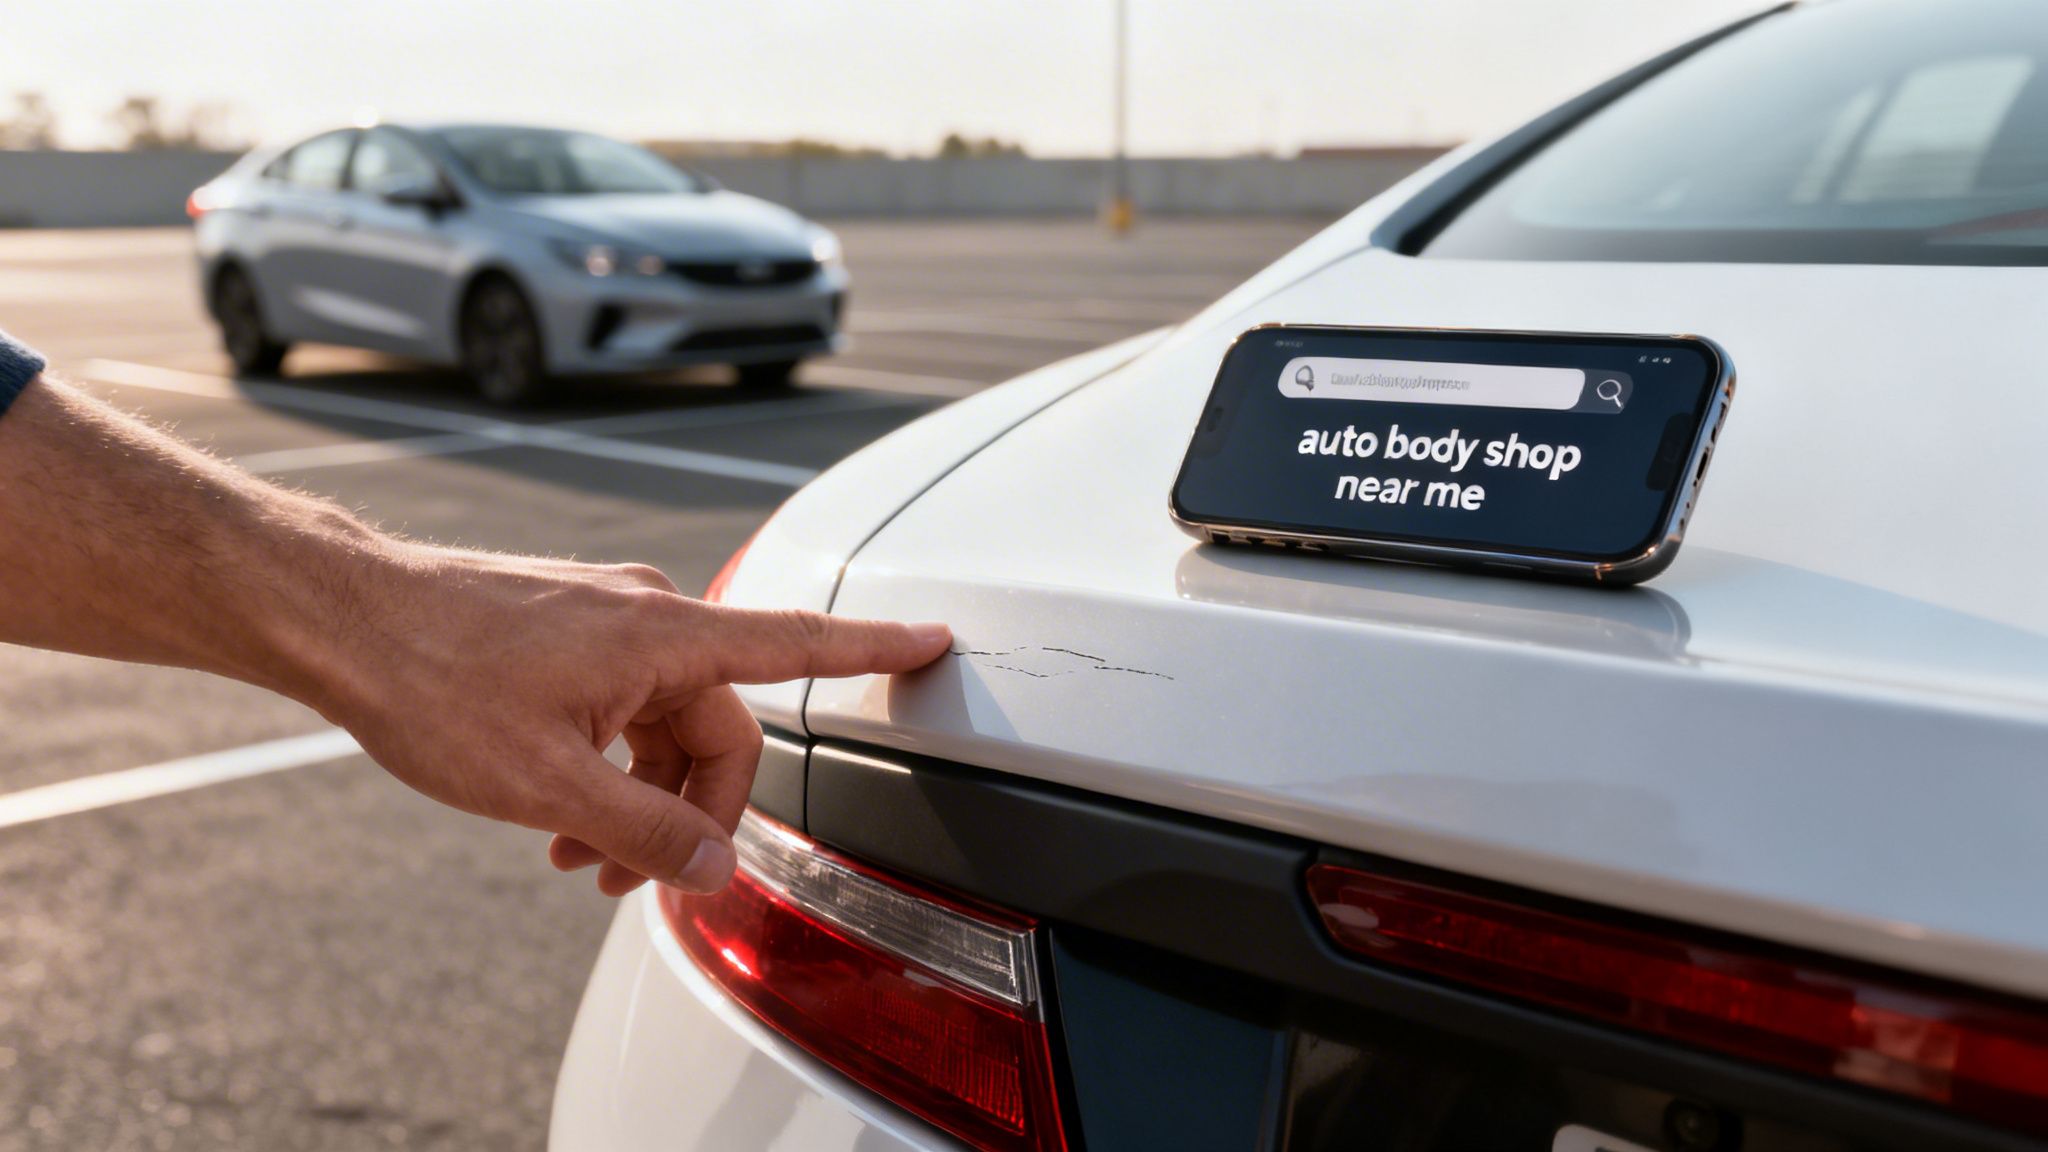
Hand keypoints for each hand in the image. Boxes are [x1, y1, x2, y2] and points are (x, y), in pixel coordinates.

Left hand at [320, 544, 949, 896]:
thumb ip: (644, 828)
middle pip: (719, 726)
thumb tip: (714, 868)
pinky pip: (624, 706)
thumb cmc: (434, 681)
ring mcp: (606, 620)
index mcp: (664, 636)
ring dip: (640, 798)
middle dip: (691, 811)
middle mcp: (647, 616)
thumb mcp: (544, 783)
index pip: (797, 643)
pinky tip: (558, 814)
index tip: (935, 638)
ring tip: (578, 860)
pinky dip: (608, 764)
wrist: (342, 618)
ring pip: (665, 724)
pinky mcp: (569, 632)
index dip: (874, 649)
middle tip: (631, 880)